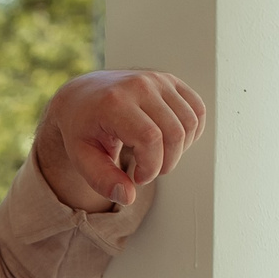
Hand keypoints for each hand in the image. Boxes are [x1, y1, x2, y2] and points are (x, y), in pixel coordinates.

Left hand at [33, 70, 206, 210]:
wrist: (81, 95)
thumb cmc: (81, 129)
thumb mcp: (81, 158)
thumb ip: (102, 180)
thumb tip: (128, 197)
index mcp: (114, 102)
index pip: (151, 139)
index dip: (151, 167)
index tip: (137, 177)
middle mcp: (139, 85)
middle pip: (174, 133)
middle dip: (166, 163)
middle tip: (147, 171)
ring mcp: (157, 80)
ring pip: (190, 122)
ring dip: (179, 150)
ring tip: (156, 156)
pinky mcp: (170, 81)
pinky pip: (197, 110)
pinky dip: (190, 132)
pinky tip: (169, 142)